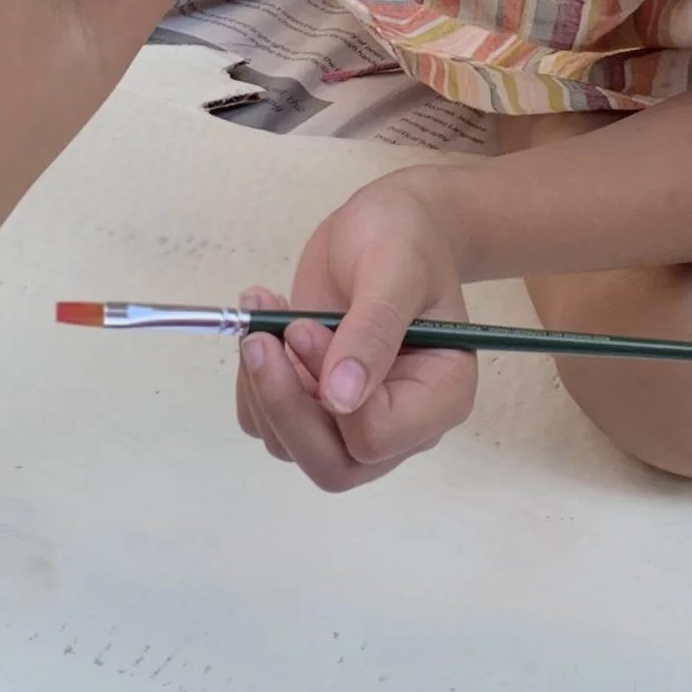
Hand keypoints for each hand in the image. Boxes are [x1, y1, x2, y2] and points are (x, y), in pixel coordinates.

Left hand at [235, 174, 477, 491]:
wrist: (383, 225)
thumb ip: (373, 330)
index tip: (303, 328)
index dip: (330, 390)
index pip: (377, 436)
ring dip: (261, 384)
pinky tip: (263, 320)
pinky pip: (267, 421)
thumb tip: (342, 398)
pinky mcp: (315, 404)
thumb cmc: (405, 238)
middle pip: (332, 466)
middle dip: (282, 406)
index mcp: (441, 397)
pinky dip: (250, 378)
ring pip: (289, 446)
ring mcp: (354, 420)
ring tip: (263, 309)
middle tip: (257, 340)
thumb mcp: (395, 268)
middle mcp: (402, 424)